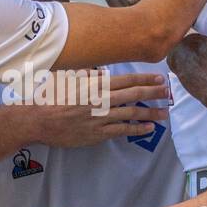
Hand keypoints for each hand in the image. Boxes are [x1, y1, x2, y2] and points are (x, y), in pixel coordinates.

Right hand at [33, 71, 169, 148]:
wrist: (39, 120)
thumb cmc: (50, 96)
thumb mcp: (67, 77)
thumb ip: (87, 73)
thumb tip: (102, 72)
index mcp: (95, 84)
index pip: (127, 80)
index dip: (145, 79)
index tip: (159, 79)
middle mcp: (102, 99)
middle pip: (134, 95)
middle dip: (153, 93)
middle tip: (167, 93)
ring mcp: (101, 117)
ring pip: (132, 114)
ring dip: (150, 113)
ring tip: (164, 113)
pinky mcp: (97, 133)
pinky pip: (122, 131)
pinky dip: (136, 129)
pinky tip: (148, 128)